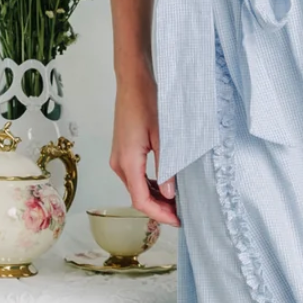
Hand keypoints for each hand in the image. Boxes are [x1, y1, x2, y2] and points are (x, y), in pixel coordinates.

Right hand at [111, 73, 178, 225]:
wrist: (132, 82)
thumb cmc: (147, 102)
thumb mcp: (163, 136)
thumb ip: (167, 167)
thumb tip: (170, 194)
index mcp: (128, 161)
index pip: (141, 200)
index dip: (159, 214)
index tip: (177, 220)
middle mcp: (119, 164)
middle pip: (137, 197)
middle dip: (159, 209)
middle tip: (182, 213)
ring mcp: (119, 158)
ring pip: (136, 188)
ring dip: (155, 198)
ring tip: (178, 202)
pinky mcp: (123, 153)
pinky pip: (135, 177)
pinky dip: (150, 185)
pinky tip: (166, 185)